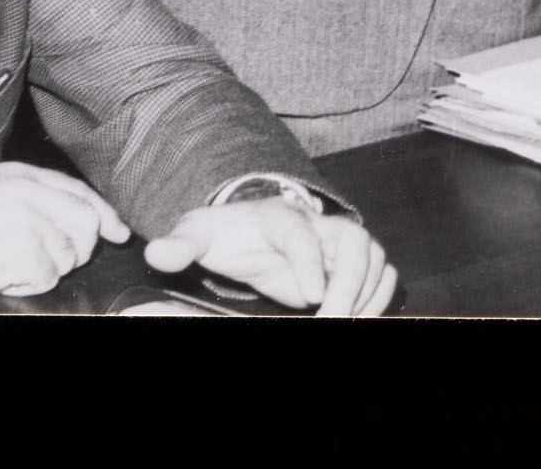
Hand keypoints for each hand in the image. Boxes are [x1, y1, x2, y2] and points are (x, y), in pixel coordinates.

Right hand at [0, 162, 129, 308]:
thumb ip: (32, 199)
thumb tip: (81, 217)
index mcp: (21, 175)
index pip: (80, 192)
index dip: (105, 215)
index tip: (118, 233)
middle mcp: (27, 192)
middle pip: (86, 221)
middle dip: (80, 249)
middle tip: (53, 262)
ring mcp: (23, 219)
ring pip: (68, 253)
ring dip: (46, 270)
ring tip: (14, 268)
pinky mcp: (16, 249)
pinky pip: (47, 276)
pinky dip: (30, 284)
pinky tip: (6, 277)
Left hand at [144, 204, 395, 316]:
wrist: (253, 227)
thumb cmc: (229, 234)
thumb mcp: (201, 234)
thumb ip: (182, 243)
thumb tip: (156, 251)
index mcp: (282, 218)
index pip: (302, 235)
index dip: (309, 263)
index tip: (311, 297)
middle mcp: (320, 226)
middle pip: (354, 243)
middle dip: (350, 284)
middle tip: (332, 320)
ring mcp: (340, 243)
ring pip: (374, 259)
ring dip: (366, 295)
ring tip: (345, 322)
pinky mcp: (354, 261)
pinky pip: (383, 273)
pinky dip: (379, 296)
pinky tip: (358, 317)